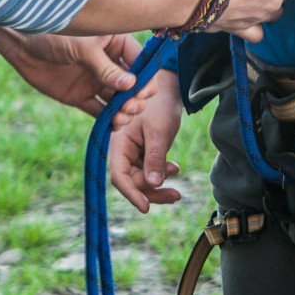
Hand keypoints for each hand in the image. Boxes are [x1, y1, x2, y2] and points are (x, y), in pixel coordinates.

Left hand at [1, 32, 155, 125]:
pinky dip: (108, 119)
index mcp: (114, 43)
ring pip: (118, 100)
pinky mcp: (80, 96)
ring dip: (125, 110)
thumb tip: (132, 85)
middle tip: (131, 105)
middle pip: (133, 84)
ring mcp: (95, 80)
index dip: (146, 77)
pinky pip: (99, 111)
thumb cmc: (53, 35)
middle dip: (136, 97)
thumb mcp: (82, 48)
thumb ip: (106, 68)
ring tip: (121, 117)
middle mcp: (109, 63)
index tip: (144, 91)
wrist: (20, 44)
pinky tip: (112, 124)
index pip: (140, 61)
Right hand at [109, 71, 183, 212]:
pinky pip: (148, 169)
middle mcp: (122, 148)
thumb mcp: (159, 132)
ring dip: (158, 184)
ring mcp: (132, 150)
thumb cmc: (160, 104)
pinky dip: (160, 173)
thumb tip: (153, 185)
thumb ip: (155, 158)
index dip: (131, 193)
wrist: (169, 86)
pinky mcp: (143, 150)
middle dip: (151, 190)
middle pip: (131, 180)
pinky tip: (174, 168)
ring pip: (141, 177)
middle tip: (175, 195)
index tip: (146, 208)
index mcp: (118, 142)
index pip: (119, 176)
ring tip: (177, 183)